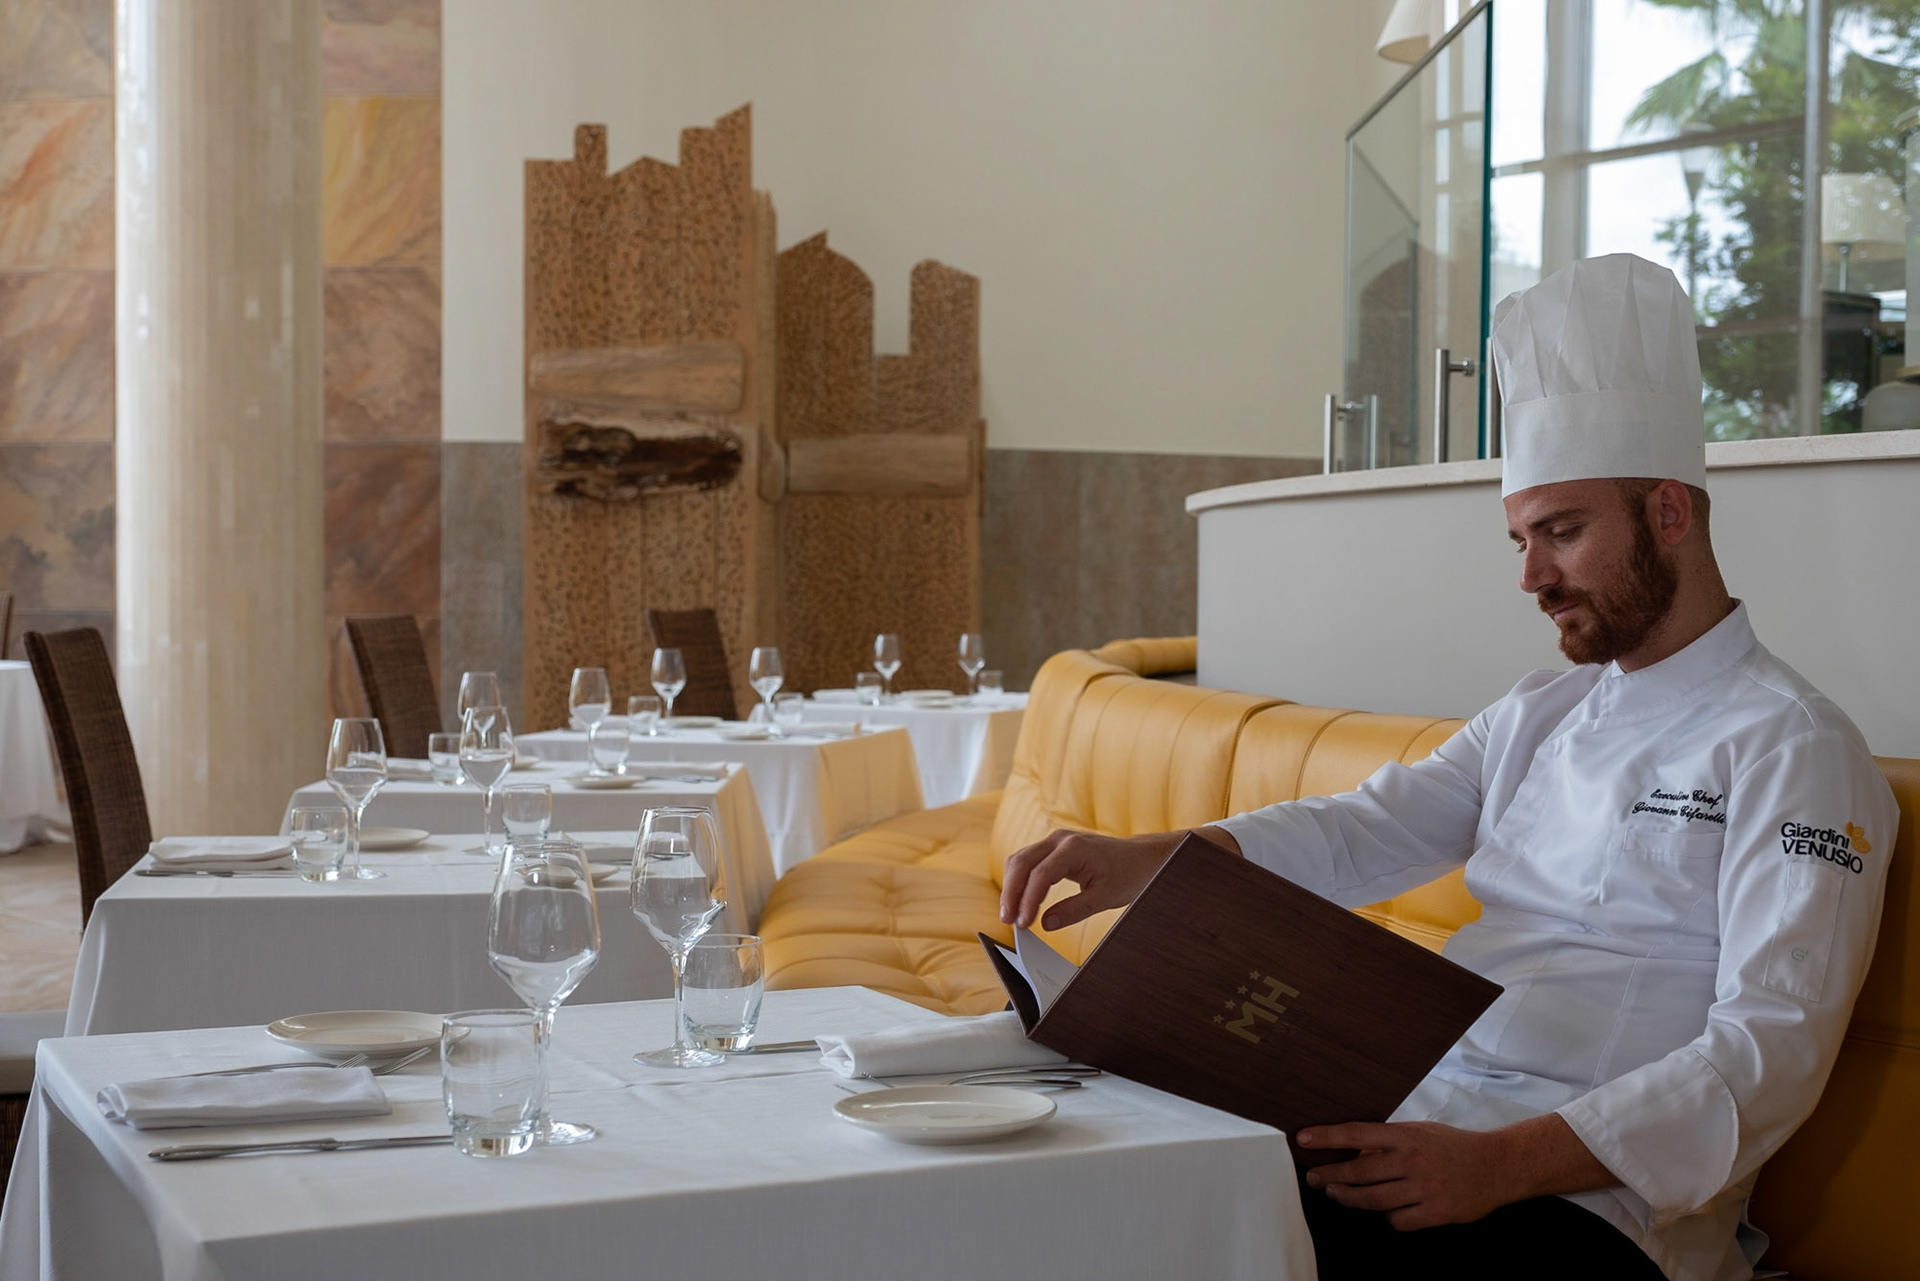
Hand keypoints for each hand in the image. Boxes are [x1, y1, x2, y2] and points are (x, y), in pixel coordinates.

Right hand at [999, 828, 1206, 929]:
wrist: (1142, 858)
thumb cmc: (1129, 874)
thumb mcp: (1105, 897)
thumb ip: (1074, 910)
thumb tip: (1046, 924)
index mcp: (1074, 848)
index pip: (1040, 875)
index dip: (1028, 901)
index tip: (1023, 924)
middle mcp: (1060, 839)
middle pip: (1021, 863)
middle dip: (1011, 893)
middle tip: (1008, 921)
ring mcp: (1055, 841)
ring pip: (1020, 860)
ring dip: (1011, 887)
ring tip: (1010, 915)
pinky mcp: (1053, 848)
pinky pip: (1027, 861)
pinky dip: (1019, 880)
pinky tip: (1019, 901)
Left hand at [1297, 1114, 1614, 1231]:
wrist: (1497, 1166)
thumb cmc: (1452, 1146)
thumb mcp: (1420, 1131)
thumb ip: (1389, 1140)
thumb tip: (1353, 1149)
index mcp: (1407, 1136)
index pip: (1358, 1133)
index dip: (1328, 1137)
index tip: (1303, 1139)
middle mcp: (1413, 1161)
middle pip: (1361, 1171)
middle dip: (1332, 1175)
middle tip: (1315, 1177)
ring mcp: (1425, 1189)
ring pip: (1374, 1199)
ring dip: (1350, 1197)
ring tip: (1336, 1193)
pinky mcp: (1437, 1213)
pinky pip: (1399, 1221)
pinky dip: (1389, 1217)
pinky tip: (1385, 1211)